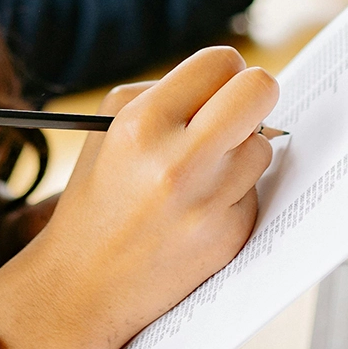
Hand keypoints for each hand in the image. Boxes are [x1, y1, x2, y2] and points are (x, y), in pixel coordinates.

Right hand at [0, 47, 278, 348]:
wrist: (84, 286)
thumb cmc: (98, 198)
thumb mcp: (109, 129)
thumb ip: (166, 95)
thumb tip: (228, 81)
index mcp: (142, 124)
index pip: (221, 62)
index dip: (224, 72)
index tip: (218, 86)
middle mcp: (178, 162)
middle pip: (259, 91)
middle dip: (254, 94)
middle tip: (238, 111)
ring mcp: (208, 204)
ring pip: (263, 145)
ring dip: (240, 151)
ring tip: (200, 173)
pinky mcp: (229, 236)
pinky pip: (255, 190)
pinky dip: (234, 193)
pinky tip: (197, 210)